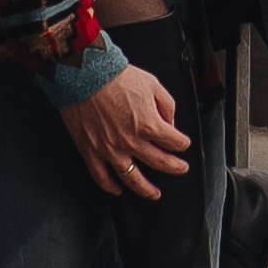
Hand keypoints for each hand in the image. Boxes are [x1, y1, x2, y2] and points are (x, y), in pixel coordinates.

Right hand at [63, 62, 189, 198]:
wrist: (84, 73)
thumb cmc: (116, 76)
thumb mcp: (152, 84)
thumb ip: (167, 105)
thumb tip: (170, 122)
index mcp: (149, 124)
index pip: (175, 142)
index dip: (183, 143)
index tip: (183, 143)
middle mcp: (131, 141)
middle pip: (160, 163)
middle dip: (175, 167)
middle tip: (181, 169)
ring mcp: (110, 149)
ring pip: (132, 179)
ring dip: (147, 189)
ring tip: (154, 194)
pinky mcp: (91, 151)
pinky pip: (101, 176)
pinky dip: (110, 187)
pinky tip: (118, 189)